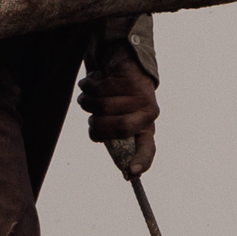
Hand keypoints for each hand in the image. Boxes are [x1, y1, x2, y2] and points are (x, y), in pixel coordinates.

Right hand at [83, 25, 161, 177]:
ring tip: (88, 96)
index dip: (140, 161)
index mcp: (145, 128)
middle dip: (97, 125)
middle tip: (92, 119)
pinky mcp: (131, 80)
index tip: (131, 173)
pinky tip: (91, 81)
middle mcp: (148, 114)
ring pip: (104, 107)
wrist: (124, 62)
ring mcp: (142, 96)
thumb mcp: (116, 116)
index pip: (147, 149)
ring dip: (88, 102)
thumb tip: (104, 146)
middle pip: (117, 128)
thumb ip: (111, 133)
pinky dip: (88, 87)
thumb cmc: (115, 96)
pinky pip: (100, 90)